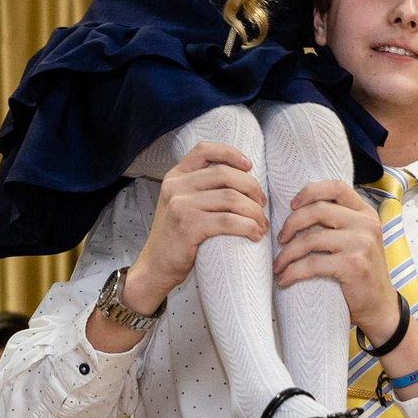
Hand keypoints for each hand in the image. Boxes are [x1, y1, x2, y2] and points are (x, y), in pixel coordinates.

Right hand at [113, 144, 268, 330]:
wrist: (156, 267)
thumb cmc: (177, 238)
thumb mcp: (182, 204)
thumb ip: (201, 188)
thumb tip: (243, 179)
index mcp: (175, 176)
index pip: (204, 150)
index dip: (230, 153)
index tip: (250, 166)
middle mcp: (176, 186)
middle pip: (225, 174)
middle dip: (252, 188)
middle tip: (262, 205)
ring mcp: (181, 205)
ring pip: (231, 198)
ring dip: (254, 211)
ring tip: (262, 224)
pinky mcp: (188, 226)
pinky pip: (228, 221)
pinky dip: (248, 227)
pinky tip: (255, 235)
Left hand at [273, 179, 402, 342]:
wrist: (379, 307)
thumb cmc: (359, 274)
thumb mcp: (357, 240)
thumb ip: (339, 222)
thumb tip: (297, 210)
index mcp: (366, 213)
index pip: (336, 187)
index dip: (310, 192)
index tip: (292, 205)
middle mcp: (366, 224)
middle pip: (317, 210)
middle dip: (291, 224)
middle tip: (280, 239)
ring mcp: (362, 243)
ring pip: (310, 238)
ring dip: (287, 254)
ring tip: (278, 265)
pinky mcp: (353, 265)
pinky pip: (312, 264)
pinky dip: (293, 272)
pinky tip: (284, 279)